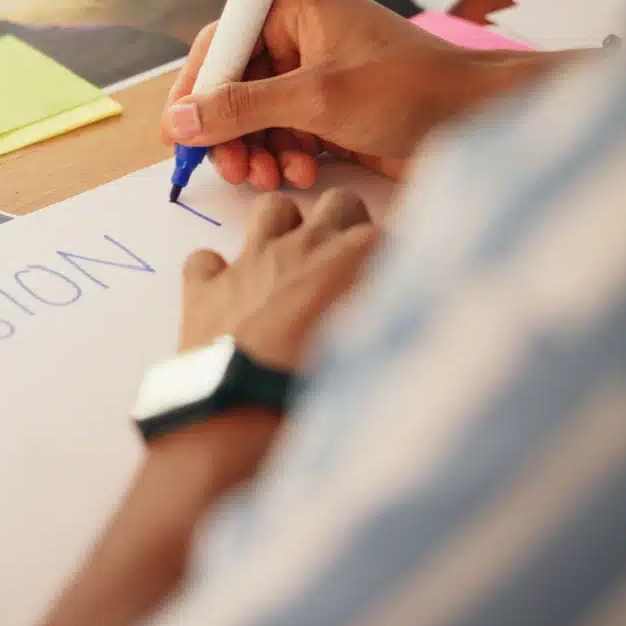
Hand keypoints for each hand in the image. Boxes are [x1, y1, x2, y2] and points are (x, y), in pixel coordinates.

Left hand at [27, 191, 377, 625]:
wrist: (243, 422)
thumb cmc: (323, 396)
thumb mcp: (384, 357)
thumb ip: (402, 320)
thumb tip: (421, 314)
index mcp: (358, 258)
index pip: (395, 229)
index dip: (397, 255)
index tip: (396, 282)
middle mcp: (305, 246)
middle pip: (338, 202)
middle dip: (346, 225)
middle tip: (348, 268)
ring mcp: (250, 261)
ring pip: (272, 209)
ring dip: (284, 232)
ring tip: (290, 270)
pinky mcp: (204, 288)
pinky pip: (204, 259)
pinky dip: (216, 275)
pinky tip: (227, 301)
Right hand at [161, 0, 548, 188]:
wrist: (480, 121)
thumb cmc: (409, 91)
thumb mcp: (315, 99)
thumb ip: (241, 109)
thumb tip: (179, 121)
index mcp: (296, 9)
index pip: (221, 42)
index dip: (195, 89)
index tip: (178, 132)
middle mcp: (302, 36)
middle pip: (234, 85)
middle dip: (230, 131)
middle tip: (233, 171)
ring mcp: (317, 75)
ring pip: (257, 116)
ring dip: (256, 150)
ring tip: (270, 178)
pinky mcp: (332, 111)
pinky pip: (285, 134)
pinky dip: (284, 157)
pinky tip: (301, 174)